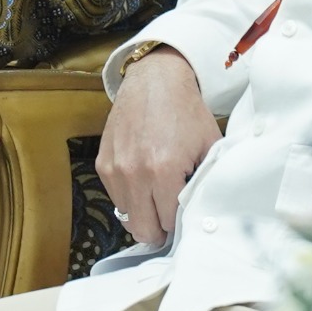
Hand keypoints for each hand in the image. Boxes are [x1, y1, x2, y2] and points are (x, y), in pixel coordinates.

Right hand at [97, 47, 218, 245]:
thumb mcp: (209, 144)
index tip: (184, 217)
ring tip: (157, 197)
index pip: (168, 223)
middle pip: (143, 230)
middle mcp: (135, 173)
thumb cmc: (186, 111)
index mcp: (164, 170)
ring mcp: (115, 169)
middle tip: (170, 218)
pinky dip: (129, 197)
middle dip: (159, 230)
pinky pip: (115, 198)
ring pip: (127, 217)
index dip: (178, 223)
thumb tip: (205, 211)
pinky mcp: (103, 163)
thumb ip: (207, 180)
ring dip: (142, 213)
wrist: (155, 80)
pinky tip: (143, 180)